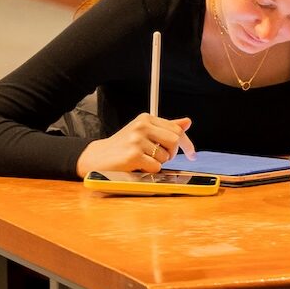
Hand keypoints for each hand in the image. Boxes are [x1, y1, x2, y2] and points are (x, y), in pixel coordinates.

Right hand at [76, 113, 195, 177]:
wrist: (97, 157)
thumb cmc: (123, 145)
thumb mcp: (144, 132)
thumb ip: (165, 128)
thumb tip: (188, 122)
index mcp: (146, 118)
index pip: (177, 129)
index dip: (187, 144)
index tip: (192, 154)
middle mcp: (141, 126)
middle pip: (175, 141)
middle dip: (172, 154)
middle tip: (163, 158)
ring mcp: (136, 140)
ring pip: (165, 156)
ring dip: (157, 163)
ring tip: (143, 160)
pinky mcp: (133, 155)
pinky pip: (155, 167)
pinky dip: (149, 170)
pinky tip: (138, 166)